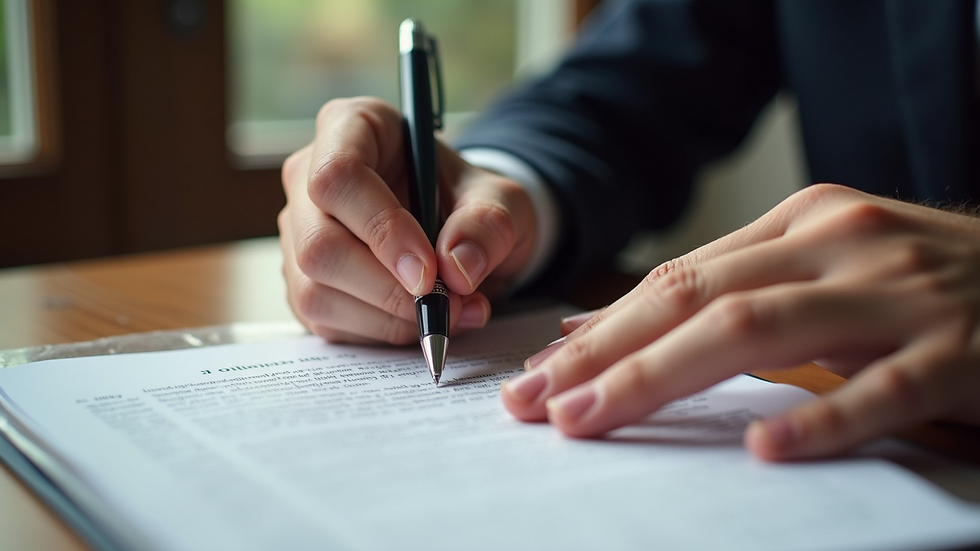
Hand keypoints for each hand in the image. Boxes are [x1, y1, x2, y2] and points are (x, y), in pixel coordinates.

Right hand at [279, 97, 536, 343]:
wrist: (463, 234)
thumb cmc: (471, 202)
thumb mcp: (503, 202)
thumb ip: (490, 225)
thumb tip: (457, 268)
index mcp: (352, 128)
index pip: (339, 176)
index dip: (382, 229)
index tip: (428, 270)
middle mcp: (309, 176)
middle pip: (319, 244)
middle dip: (387, 289)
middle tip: (446, 304)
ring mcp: (300, 233)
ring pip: (315, 290)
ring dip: (387, 318)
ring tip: (447, 312)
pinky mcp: (304, 281)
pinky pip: (325, 322)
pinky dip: (380, 332)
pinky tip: (419, 320)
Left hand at [502, 184, 979, 459]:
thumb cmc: (919, 284)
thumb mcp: (821, 268)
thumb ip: (731, 292)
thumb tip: (610, 328)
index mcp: (800, 225)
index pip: (677, 277)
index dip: (601, 328)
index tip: (540, 373)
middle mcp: (838, 244)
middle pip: (696, 298)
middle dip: (605, 354)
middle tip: (537, 403)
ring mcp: (898, 294)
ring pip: (758, 331)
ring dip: (661, 377)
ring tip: (594, 419)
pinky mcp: (958, 350)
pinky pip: (880, 388)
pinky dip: (818, 419)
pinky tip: (763, 449)